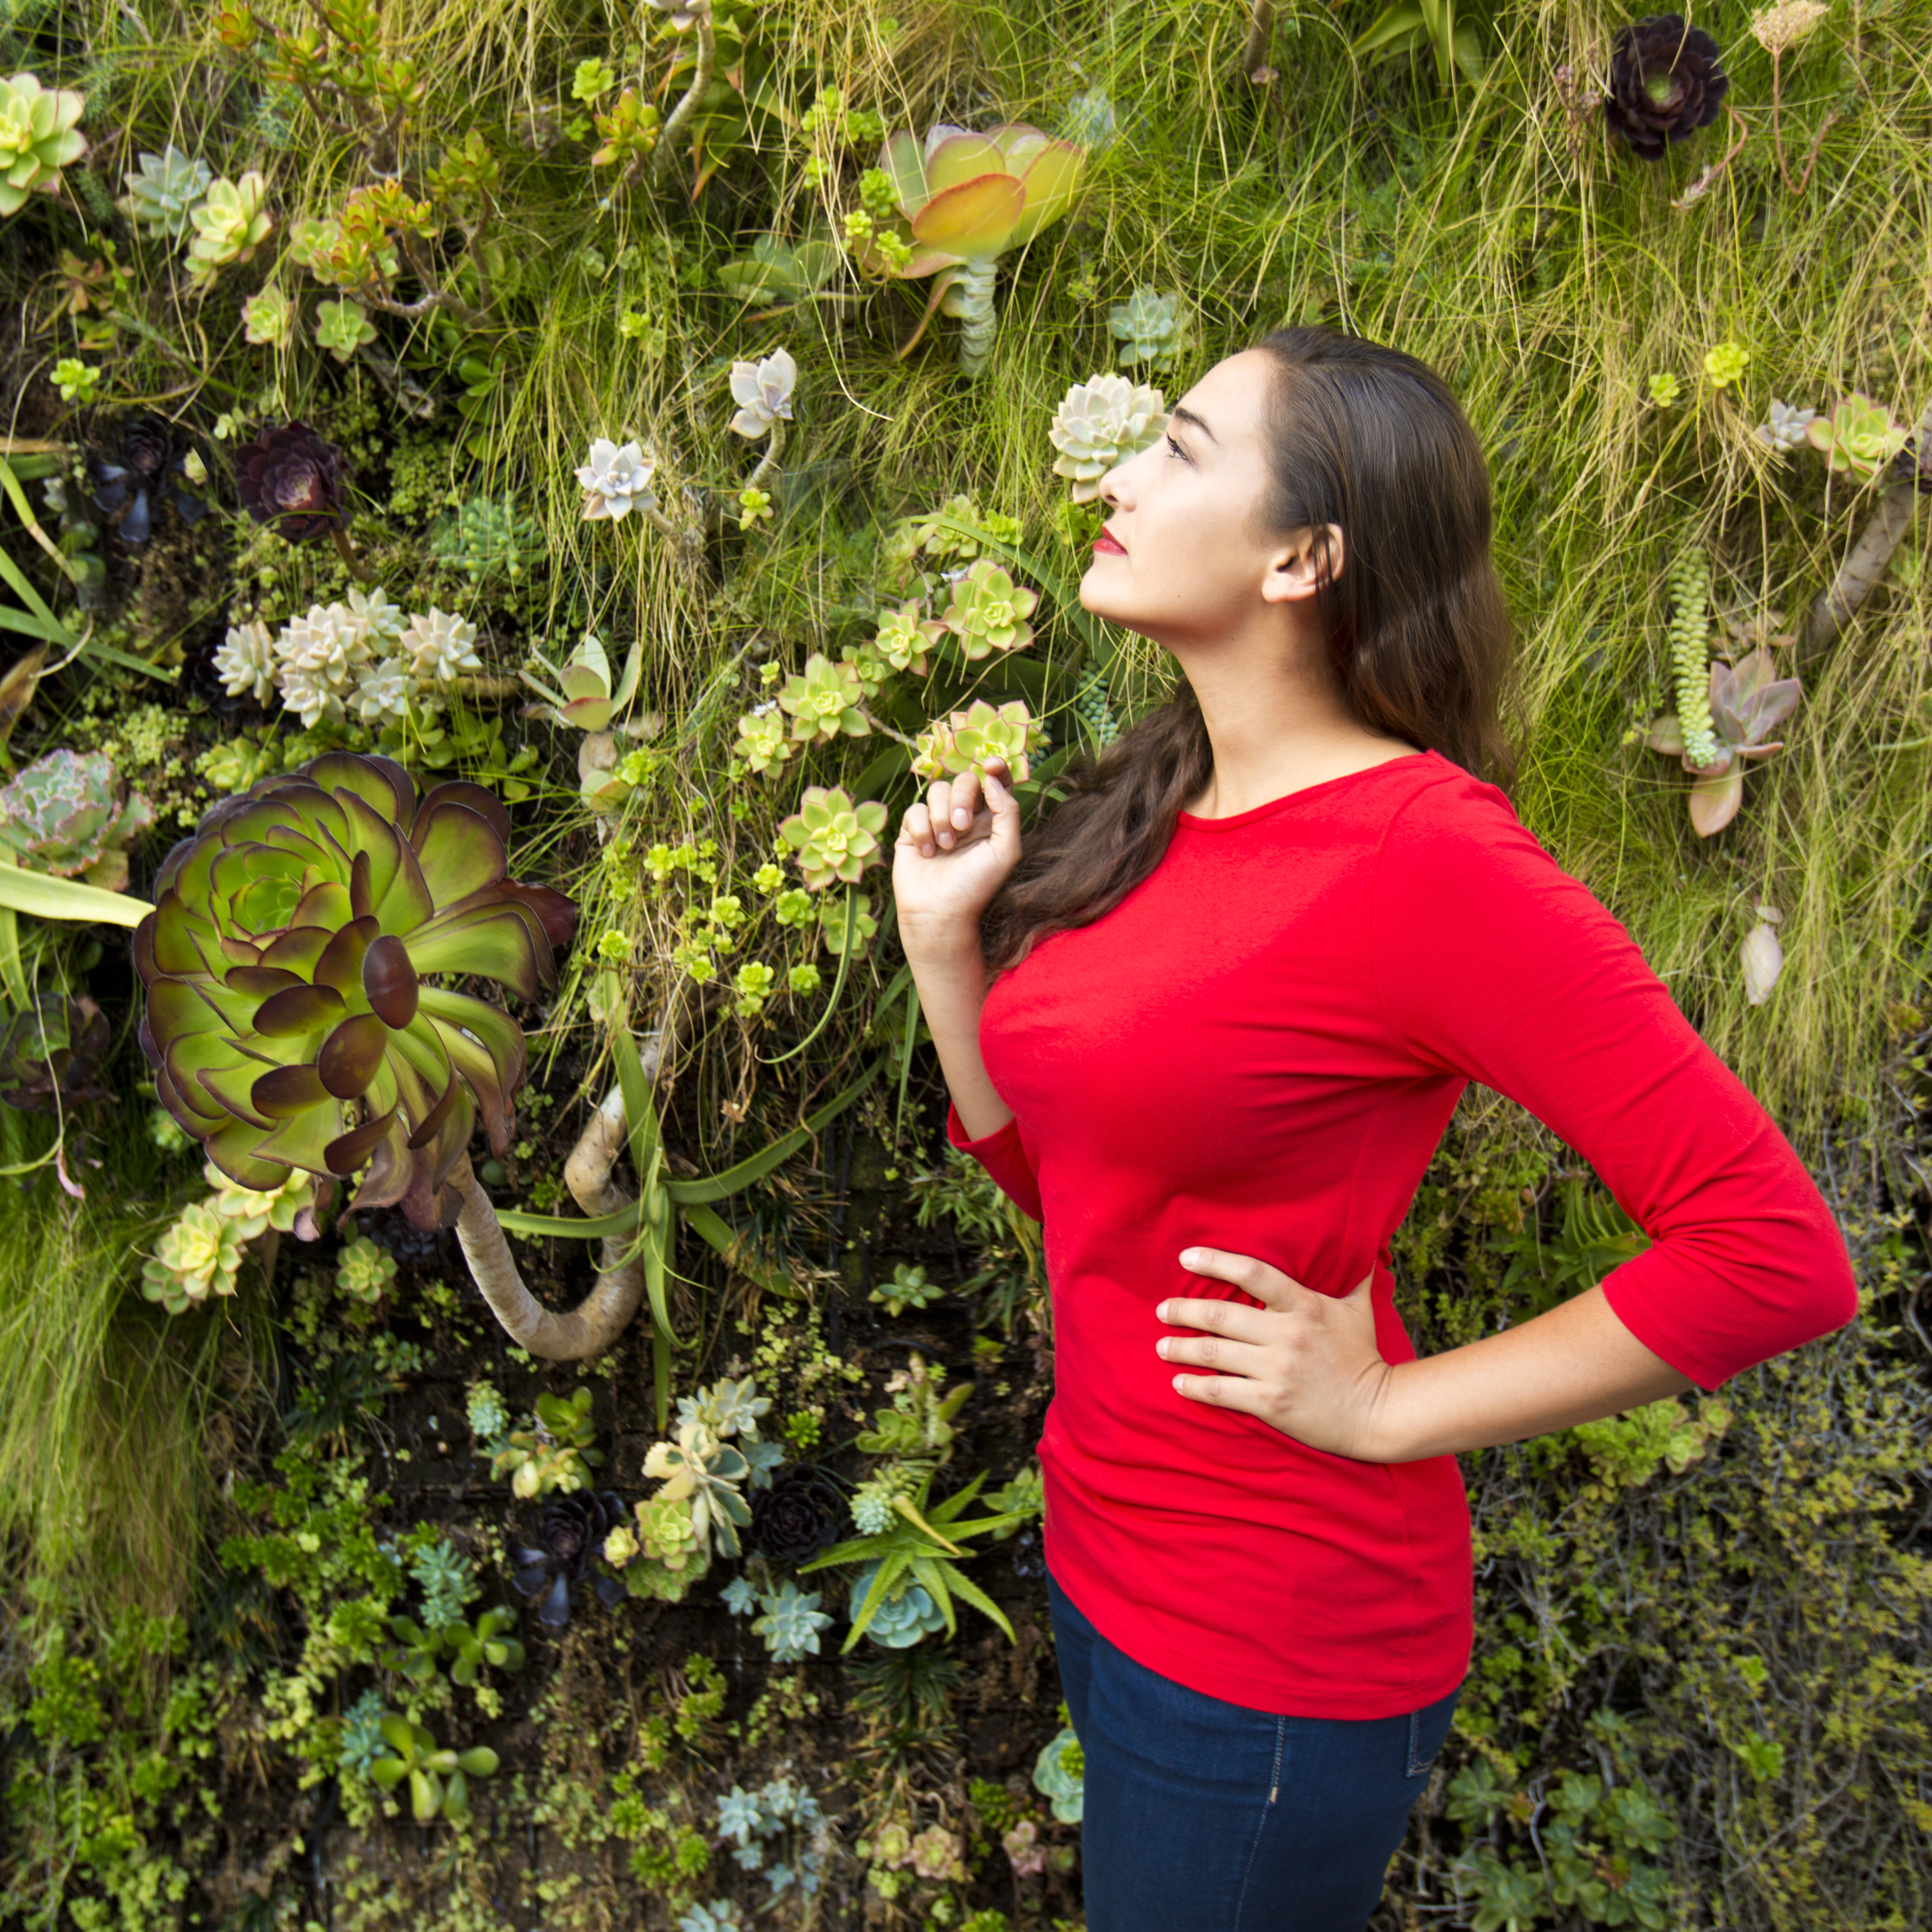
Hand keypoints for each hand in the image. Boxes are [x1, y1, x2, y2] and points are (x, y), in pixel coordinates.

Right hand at [892, 759, 1021, 953]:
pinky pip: (914, 809)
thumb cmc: (977, 887)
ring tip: (945, 846)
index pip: (995, 782)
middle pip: (964, 780)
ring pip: (936, 790)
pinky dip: (920, 829)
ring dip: (941, 816)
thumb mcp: (1006, 850)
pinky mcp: (912, 831)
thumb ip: (1007, 810)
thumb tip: (992, 777)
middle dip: (962, 797)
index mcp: (991, 820)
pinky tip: (926, 852)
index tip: (992, 765)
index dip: (995, 768)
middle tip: (962, 825)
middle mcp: (966, 817)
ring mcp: (937, 822)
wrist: (940, 914)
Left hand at [1156, 1248, 1397, 1460]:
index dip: (1215, 1262)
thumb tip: (1360, 1244)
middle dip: (1184, 1311)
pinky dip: (1195, 1387)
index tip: (1186, 1257)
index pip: (1252, 1274)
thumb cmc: (1363, 1356)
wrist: (1376, 1413)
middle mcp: (1287, 1334)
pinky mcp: (1271, 1403)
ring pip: (1214, 1354)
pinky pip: (1221, 1392)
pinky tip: (1179, 1383)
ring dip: (1181, 1348)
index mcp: (1305, 1306)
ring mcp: (1277, 1370)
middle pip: (1221, 1315)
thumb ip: (1353, 1276)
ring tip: (1161, 1346)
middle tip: (1161, 1309)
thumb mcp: (1360, 1310)